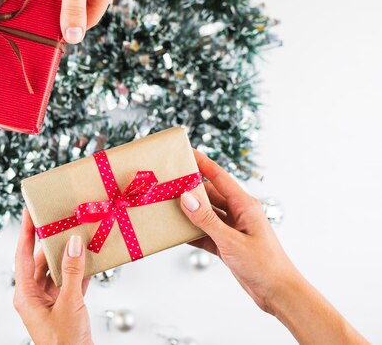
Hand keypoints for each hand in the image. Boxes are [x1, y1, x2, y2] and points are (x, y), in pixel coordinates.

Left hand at [14, 210, 92, 344]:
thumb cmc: (65, 342)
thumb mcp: (69, 303)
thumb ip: (71, 272)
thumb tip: (73, 244)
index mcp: (26, 295)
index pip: (22, 256)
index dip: (25, 232)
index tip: (29, 212)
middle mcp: (34, 297)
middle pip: (40, 261)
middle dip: (51, 243)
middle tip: (59, 221)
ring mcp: (48, 302)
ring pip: (56, 271)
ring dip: (68, 257)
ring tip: (77, 236)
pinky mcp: (63, 307)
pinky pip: (69, 283)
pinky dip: (79, 272)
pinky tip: (90, 259)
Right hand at [181, 150, 367, 344]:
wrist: (278, 293)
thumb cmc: (264, 264)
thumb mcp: (231, 241)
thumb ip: (207, 219)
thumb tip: (186, 198)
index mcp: (244, 205)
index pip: (219, 177)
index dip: (203, 163)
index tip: (186, 153)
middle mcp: (238, 213)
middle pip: (209, 195)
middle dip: (190, 189)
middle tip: (168, 184)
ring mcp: (232, 229)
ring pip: (205, 214)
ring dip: (189, 212)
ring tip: (167, 207)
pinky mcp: (227, 244)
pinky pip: (205, 233)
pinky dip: (192, 232)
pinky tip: (177, 233)